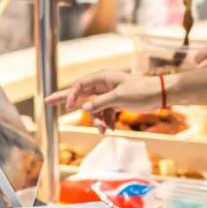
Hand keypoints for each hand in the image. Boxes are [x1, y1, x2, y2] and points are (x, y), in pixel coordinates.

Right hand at [44, 70, 160, 132]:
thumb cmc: (141, 92)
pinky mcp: (115, 101)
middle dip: (66, 99)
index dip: (71, 95)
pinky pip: (103, 112)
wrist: (160, 95)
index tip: (68, 107)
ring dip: (96, 119)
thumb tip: (84, 108)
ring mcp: (108, 93)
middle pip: (80, 92)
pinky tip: (110, 128)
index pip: (80, 85)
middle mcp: (103, 84)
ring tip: (103, 130)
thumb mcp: (119, 98)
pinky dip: (105, 120)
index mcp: (103, 77)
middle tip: (46, 101)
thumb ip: (100, 103)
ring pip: (94, 107)